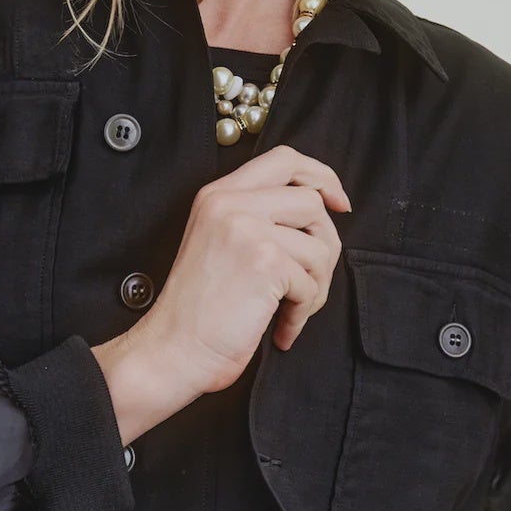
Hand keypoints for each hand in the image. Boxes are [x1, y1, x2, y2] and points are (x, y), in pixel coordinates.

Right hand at [131, 143, 351, 399]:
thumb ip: (258, 218)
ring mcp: (248, 230)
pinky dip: (302, 314)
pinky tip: (279, 329)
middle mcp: (231, 203)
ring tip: (291, 310)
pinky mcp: (265, 263)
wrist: (172, 350)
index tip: (338, 204)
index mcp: (218, 195)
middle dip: (325, 244)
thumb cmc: (199, 310)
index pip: (284, 160)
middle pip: (312, 202)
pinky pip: (312, 284)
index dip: (322, 177)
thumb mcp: (219, 243)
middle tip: (311, 280)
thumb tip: (322, 215)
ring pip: (320, 246)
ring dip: (316, 287)